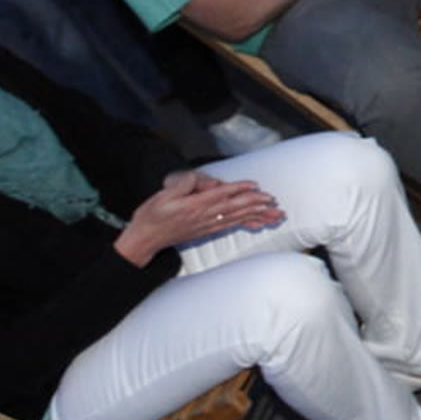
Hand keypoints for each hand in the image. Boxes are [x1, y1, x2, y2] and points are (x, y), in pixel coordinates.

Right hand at [114, 170, 283, 265]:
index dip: (239, 189)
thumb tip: (203, 180)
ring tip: (275, 214)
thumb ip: (183, 184)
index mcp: (195, 205)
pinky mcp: (208, 230)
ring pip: (238, 217)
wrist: (144, 240)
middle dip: (256, 203)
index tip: (255, 185)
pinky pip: (232, 226)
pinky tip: (260, 224)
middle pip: (236, 207)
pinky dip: (247, 224)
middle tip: (274, 201)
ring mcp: (208, 225)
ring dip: (258, 215)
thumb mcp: (162, 195)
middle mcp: (205, 216)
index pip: (222, 194)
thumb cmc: (151, 216)